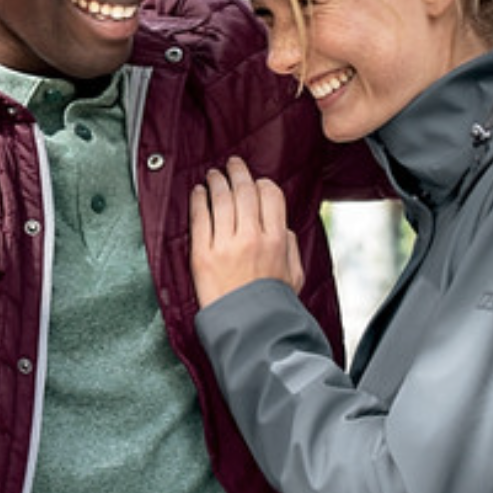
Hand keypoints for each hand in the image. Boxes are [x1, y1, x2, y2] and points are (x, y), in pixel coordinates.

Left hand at [189, 157, 304, 308]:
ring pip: (221, 199)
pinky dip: (198, 200)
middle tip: (232, 164)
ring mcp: (226, 244)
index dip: (262, 184)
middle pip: (244, 191)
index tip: (256, 182)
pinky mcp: (203, 254)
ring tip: (213, 173)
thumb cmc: (273, 304)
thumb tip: (280, 225)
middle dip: (238, 172)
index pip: (270, 195)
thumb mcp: (294, 274)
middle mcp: (252, 237)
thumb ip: (290, 245)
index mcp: (276, 239)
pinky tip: (198, 192)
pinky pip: (199, 218)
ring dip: (217, 181)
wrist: (249, 329)